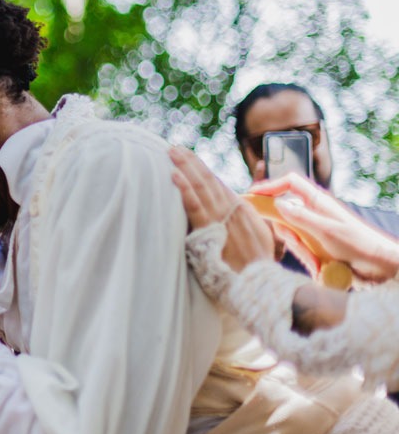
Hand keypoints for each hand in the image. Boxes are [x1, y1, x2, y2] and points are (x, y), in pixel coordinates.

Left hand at [169, 147, 273, 272]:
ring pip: (201, 187)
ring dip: (186, 167)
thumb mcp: (262, 235)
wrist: (259, 285)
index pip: (219, 184)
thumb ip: (252, 215)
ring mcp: (221, 219)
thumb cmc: (258, 265)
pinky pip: (195, 207)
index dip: (203, 170)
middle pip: (209, 180)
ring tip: (171, 152)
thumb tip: (247, 200)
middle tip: (175, 148)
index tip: (190, 158)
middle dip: (192, 162)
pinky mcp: (211, 231)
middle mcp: (233, 209)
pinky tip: (173, 175)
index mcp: (243, 209)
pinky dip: (184, 189)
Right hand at [251, 173, 398, 281]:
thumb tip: (276, 204)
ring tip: (319, 262)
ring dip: (301, 252)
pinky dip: (308, 261)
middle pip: (284, 215)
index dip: (270, 187)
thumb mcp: (326, 230)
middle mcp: (314, 214)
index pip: (289, 184)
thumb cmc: (360, 245)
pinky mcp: (317, 247)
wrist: (380, 268)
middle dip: (288, 234)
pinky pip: (300, 252)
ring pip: (291, 237)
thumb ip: (300, 217)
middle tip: (300, 245)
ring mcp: (315, 231)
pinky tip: (322, 268)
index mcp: (318, 202)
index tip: (252, 196)